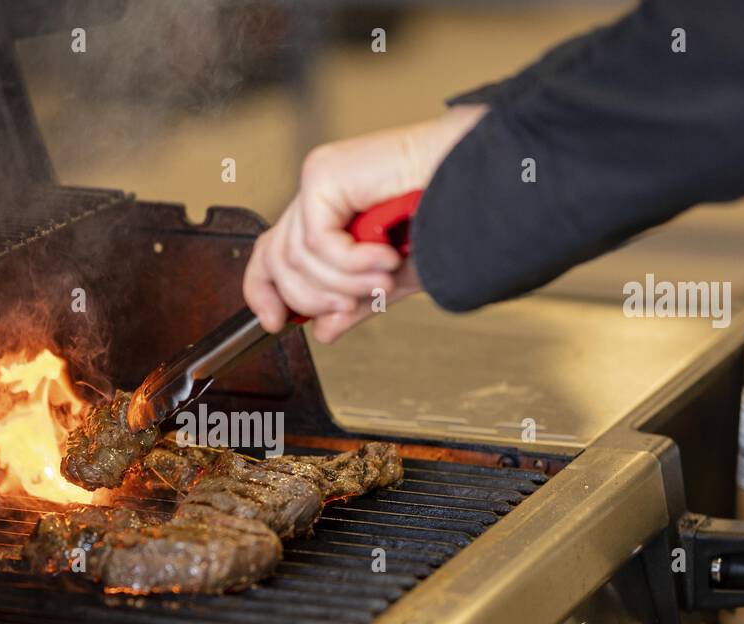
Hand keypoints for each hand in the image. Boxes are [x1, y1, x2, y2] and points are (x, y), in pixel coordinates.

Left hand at [244, 105, 487, 342]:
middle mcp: (319, 192)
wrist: (479, 183)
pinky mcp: (326, 173)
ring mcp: (320, 179)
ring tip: (382, 277)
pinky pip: (317, 240)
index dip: (265, 293)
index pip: (272, 254)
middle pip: (277, 260)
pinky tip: (384, 256)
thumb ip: (354, 303)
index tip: (275, 324)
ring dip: (343, 283)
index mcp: (330, 212)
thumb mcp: (392, 279)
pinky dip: (351, 261)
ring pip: (298, 258)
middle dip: (312, 298)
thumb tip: (322, 331)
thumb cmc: (448, 218)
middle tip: (352, 305)